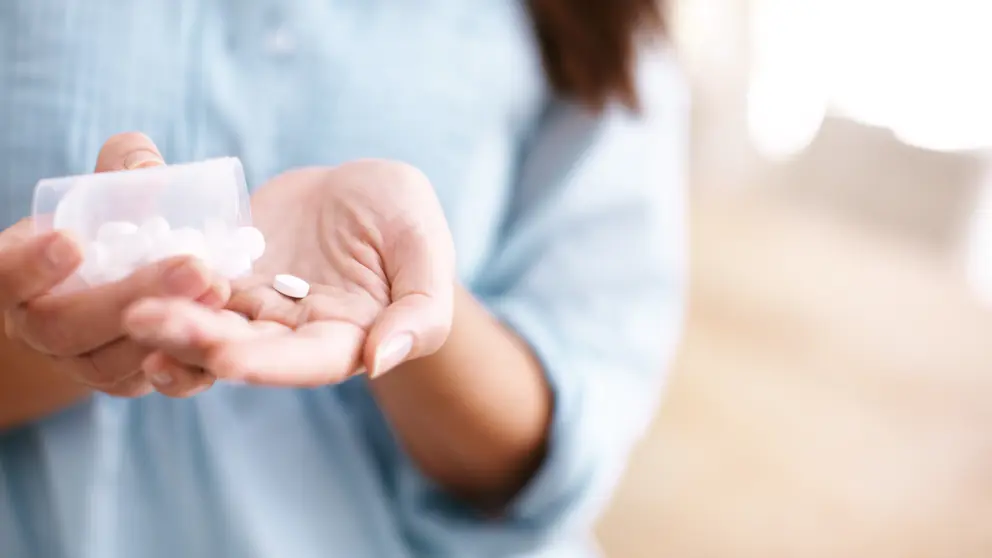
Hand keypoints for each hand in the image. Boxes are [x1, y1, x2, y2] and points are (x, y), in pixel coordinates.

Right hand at [2, 133, 229, 396]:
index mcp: (13, 276)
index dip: (31, 265)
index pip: (5, 277)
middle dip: (129, 297)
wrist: (111, 288)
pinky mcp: (124, 382)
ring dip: (168, 327)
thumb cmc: (105, 226)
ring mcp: (79, 363)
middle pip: (66, 327)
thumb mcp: (104, 192)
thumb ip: (121, 171)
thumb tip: (148, 164)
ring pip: (111, 362)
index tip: (70, 240)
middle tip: (192, 267)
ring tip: (217, 287)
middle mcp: (36, 328)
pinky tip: (221, 328)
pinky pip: (151, 382)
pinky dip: (187, 361)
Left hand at [124, 160, 454, 388]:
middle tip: (146, 320)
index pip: (308, 362)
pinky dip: (162, 285)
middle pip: (245, 348)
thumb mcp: (426, 246)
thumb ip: (421, 309)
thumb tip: (380, 361)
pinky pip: (189, 285)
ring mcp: (255, 307)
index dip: (268, 363)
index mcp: (349, 338)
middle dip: (197, 339)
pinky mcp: (225, 275)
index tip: (226, 358)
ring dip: (169, 322)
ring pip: (209, 323)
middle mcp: (294, 335)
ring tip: (130, 308)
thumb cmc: (404, 216)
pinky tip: (130, 274)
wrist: (360, 189)